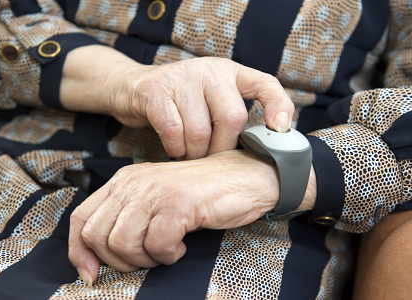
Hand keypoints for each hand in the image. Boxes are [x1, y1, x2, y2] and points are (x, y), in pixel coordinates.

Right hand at [61, 46, 293, 159]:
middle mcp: (209, 70)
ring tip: (190, 154)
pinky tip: (174, 148)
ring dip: (195, 153)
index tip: (281, 129)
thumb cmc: (180, 103)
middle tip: (211, 158)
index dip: (279, 105)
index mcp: (229, 72)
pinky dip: (175, 148)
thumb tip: (258, 149)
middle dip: (222, 148)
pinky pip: (173, 131)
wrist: (132, 88)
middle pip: (232, 118)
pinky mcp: (155, 90)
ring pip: (200, 131)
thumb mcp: (210, 99)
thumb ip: (231, 115)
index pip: (264, 84)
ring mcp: (181, 78)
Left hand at [68, 150, 315, 284]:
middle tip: (147, 256)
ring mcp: (155, 192)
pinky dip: (169, 254)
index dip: (79, 252)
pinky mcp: (178, 203)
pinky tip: (182, 244)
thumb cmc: (198, 197)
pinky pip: (157, 245)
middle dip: (119, 261)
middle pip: (98, 236)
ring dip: (146, 259)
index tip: (91, 274)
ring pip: (123, 243)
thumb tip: (93, 263)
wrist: (243, 177)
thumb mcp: (153, 203)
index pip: (81, 219)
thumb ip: (124, 222)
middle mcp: (133, 183)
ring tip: (166, 249)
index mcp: (123, 182)